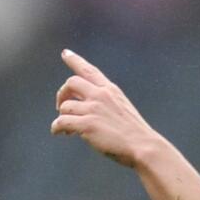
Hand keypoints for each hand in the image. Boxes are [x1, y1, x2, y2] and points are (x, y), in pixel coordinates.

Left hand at [50, 49, 163, 166]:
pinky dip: (57, 127)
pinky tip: (59, 133)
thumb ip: (105, 103)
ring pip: (65, 107)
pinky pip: (62, 122)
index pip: (90, 71)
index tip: (65, 53)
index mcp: (111, 91)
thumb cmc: (134, 133)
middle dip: (62, 93)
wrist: (143, 146)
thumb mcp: (122, 109)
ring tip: (67, 130)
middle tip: (60, 107)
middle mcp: (101, 96)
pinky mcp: (87, 125)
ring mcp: (94, 109)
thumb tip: (82, 107)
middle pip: (71, 82)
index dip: (75, 60)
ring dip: (62, 117)